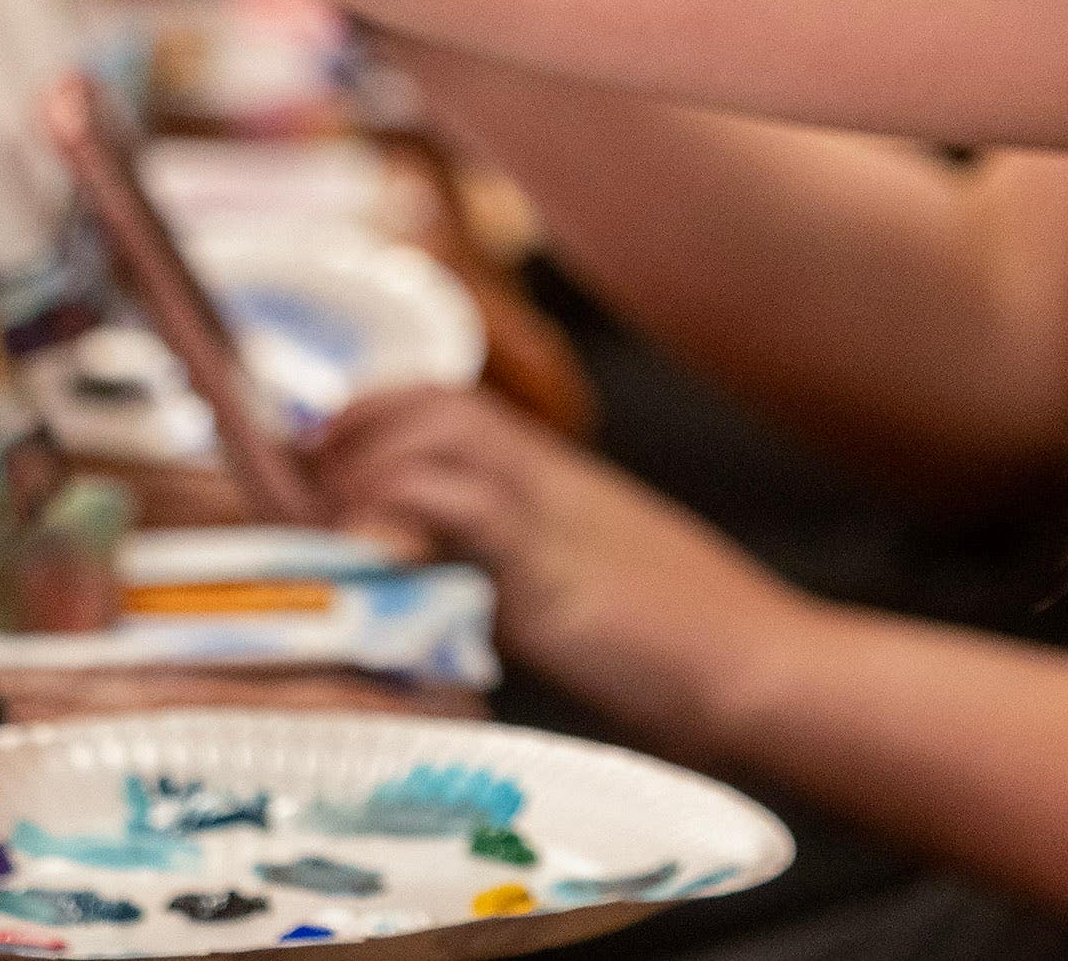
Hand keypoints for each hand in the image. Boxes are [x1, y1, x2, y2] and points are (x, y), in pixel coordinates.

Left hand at [311, 386, 803, 744]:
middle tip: (305, 481)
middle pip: (430, 403)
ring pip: (438, 436)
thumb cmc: (687, 637)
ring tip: (334, 520)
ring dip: (368, 468)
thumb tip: (453, 578)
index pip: (449, 403)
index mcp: (555, 476)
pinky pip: (463, 509)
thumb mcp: (589, 581)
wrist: (762, 664)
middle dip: (353, 430)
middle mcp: (547, 477)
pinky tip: (375, 553)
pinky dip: (406, 517)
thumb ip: (520, 567)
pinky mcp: (550, 567)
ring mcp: (550, 514)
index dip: (376, 414)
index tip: (324, 451)